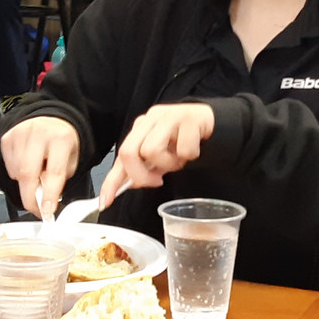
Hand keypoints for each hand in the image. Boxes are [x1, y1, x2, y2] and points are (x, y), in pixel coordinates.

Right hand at [0, 116, 79, 217]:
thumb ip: (58, 180)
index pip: (54, 172)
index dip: (49, 196)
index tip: (47, 212)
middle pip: (28, 173)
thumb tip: (45, 201)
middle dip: (30, 198)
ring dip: (25, 183)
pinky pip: (8, 167)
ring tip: (37, 176)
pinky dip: (16, 174)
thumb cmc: (61, 143)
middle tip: (36, 208)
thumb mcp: (70, 161)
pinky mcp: (7, 138)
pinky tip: (27, 167)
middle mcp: (39, 133)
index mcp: (60, 138)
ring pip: (16, 173)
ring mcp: (20, 134)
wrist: (50, 122)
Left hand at [101, 103, 215, 200]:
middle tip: (157, 180)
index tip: (106, 201)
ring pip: (152, 151)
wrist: (212, 121)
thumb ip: (145, 168)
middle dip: (141, 175)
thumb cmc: (185, 139)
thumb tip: (129, 184)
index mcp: (141, 128)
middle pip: (129, 152)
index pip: (121, 155)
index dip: (111, 181)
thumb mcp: (162, 155)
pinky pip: (183, 150)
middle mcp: (151, 120)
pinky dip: (190, 156)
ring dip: (169, 164)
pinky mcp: (189, 119)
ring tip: (179, 159)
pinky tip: (193, 150)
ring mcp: (168, 117)